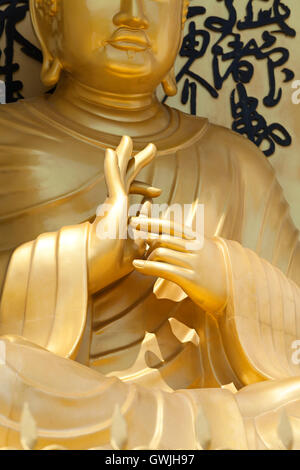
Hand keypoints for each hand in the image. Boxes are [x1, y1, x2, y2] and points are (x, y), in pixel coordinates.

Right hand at [88, 136, 159, 293]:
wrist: (97, 269)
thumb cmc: (114, 261)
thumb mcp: (138, 243)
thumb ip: (145, 225)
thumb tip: (150, 205)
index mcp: (119, 215)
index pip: (134, 197)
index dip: (146, 190)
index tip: (158, 192)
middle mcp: (114, 206)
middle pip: (129, 177)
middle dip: (139, 162)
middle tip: (152, 148)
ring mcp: (112, 203)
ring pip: (121, 172)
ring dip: (126, 155)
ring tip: (129, 138)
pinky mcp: (112, 202)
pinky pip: (113, 179)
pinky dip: (113, 164)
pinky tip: (112, 149)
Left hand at [131, 217, 228, 312]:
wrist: (234, 292)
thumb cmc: (214, 272)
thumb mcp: (203, 251)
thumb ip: (186, 242)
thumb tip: (165, 235)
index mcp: (198, 239)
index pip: (171, 226)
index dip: (151, 222)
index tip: (135, 221)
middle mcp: (196, 248)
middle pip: (162, 237)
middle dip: (144, 238)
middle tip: (134, 242)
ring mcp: (194, 263)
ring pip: (161, 252)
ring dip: (147, 256)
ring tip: (142, 261)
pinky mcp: (190, 279)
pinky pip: (163, 269)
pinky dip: (147, 267)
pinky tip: (137, 266)